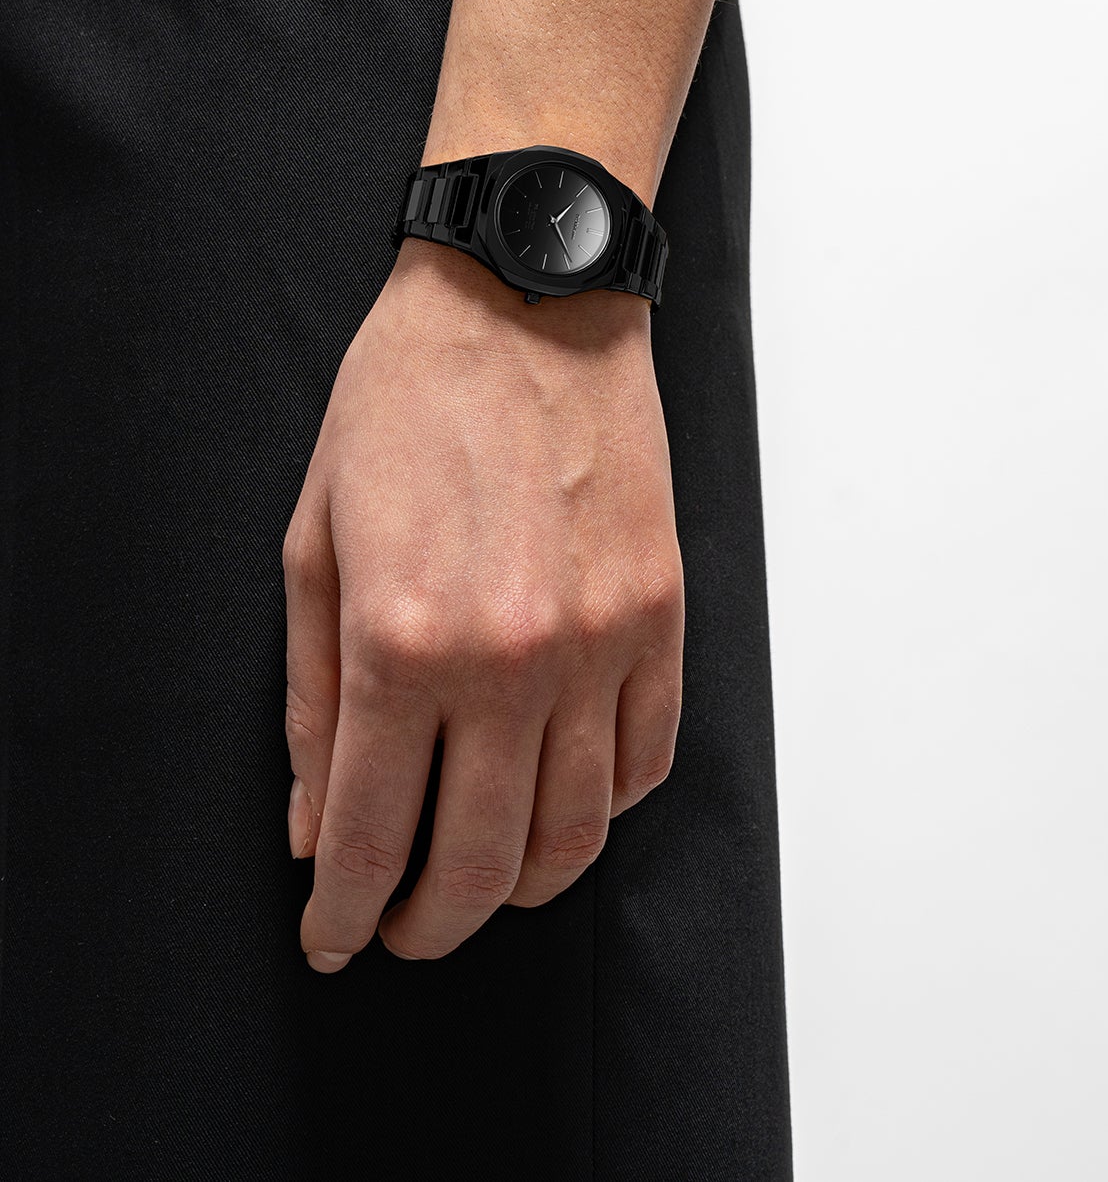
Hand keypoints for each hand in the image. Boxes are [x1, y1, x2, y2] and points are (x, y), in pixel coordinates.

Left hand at [282, 239, 683, 970]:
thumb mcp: (315, 545)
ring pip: (579, 833)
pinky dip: (604, 808)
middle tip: (404, 928)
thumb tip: (316, 825)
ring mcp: (602, 641)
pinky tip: (561, 796)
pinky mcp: (662, 614)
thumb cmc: (406, 403)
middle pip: (482, 863)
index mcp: (404, 641)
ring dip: (523, 886)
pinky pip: (648, 759)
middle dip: (431, 925)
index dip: (346, 913)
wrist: (526, 303)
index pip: (373, 836)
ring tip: (484, 881)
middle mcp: (511, 660)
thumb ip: (312, 702)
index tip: (335, 938)